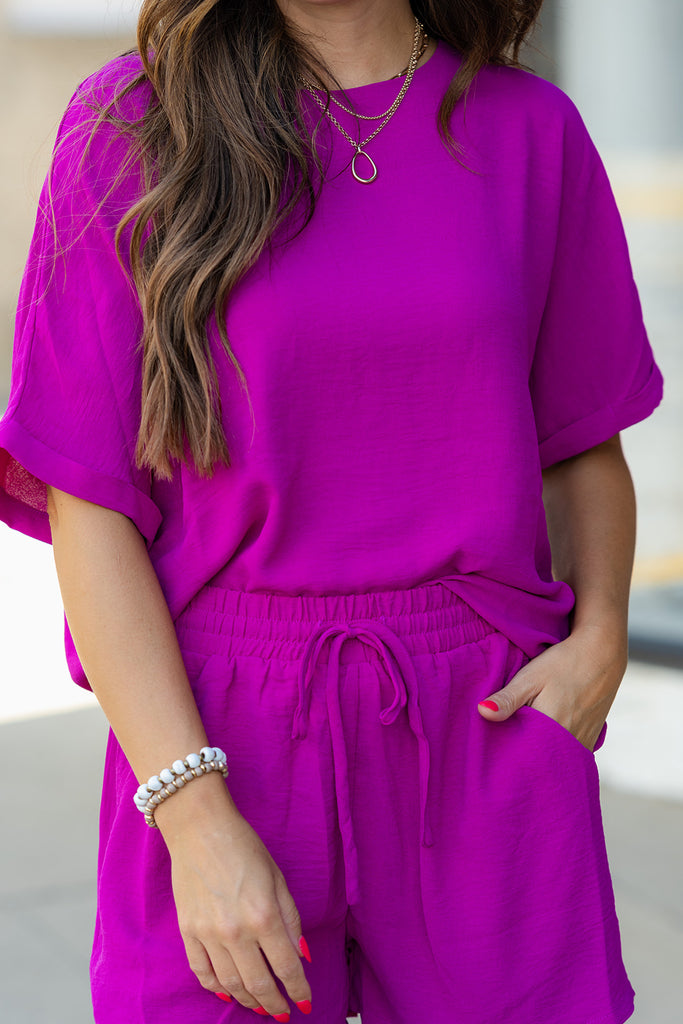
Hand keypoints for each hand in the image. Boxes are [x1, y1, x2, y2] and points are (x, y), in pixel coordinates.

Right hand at [157, 777, 311, 1017]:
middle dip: (274, 1004)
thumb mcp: (278, 878)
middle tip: (283, 1013)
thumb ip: (290, 919)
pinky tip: (227, 993)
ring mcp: (208, 934)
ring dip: (248, 1001)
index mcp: (264, 915)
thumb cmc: (244, 846)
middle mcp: (236, 931)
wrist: (200, 828)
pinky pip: (202, 971)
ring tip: (260, 1007)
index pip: (286, 967)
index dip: (298, 990)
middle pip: (258, 984)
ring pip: (230, 984)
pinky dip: (215, 988)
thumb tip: (299, 955)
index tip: (305, 1003)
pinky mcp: (187, 931)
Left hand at [477, 627, 627, 750]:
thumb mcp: (530, 677)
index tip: (492, 749)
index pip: (521, 754)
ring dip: (539, 754)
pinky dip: (555, 751)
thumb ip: (507, 698)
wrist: (602, 654)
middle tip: (505, 746)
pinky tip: (544, 740)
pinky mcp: (591, 740)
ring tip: (524, 741)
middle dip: (521, 756)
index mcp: (551, 729)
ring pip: (553, 759)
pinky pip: (568, 755)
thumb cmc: (563, 663)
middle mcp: (569, 743)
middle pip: (538, 760)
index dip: (505, 752)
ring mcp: (583, 743)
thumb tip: (482, 712)